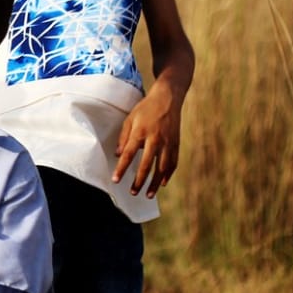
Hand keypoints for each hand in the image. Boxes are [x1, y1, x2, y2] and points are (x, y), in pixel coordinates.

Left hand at [114, 73, 184, 196]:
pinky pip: (173, 163)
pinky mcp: (176, 144)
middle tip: (133, 193)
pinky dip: (168, 174)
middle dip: (139, 181)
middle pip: (146, 165)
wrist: (168, 98)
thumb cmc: (145, 108)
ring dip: (154, 183)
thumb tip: (117, 155)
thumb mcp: (130, 118)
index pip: (129, 154)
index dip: (121, 168)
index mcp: (141, 132)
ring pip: (161, 168)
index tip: (116, 180)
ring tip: (148, 194)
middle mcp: (155, 139)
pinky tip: (162, 183)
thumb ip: (123, 137)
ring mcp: (168, 142)